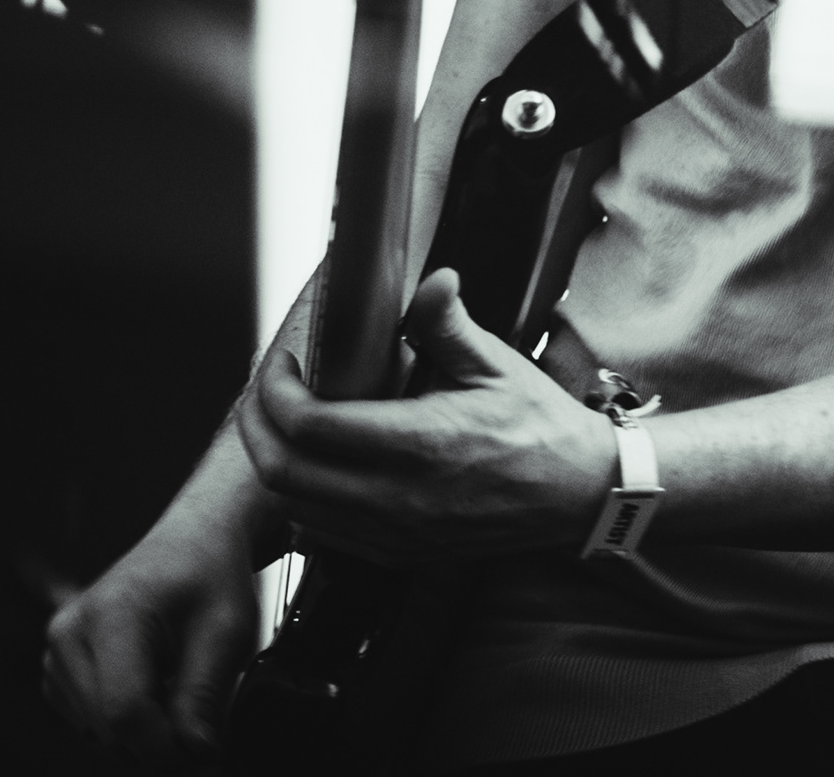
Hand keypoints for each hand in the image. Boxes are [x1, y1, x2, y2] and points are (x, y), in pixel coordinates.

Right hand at [43, 507, 265, 762]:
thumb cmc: (210, 571)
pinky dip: (124, 718)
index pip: (125, 709)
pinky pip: (89, 721)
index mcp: (113, 612)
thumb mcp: (227, 627)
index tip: (201, 758)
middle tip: (201, 728)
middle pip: (108, 726)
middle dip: (159, 741)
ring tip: (178, 685)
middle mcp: (71, 631)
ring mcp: (58, 650)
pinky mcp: (58, 668)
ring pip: (97, 730)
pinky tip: (153, 684)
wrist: (193, 538)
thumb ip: (205, 693)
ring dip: (143, 729)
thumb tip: (194, 755)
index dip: (165, 747)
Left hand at [239, 268, 615, 566]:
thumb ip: (448, 326)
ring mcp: (393, 532)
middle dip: (257, 428)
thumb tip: (432, 280)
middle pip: (283, 472)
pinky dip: (301, 501)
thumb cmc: (539, 426)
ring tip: (285, 425)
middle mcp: (396, 496)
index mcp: (418, 443)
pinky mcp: (397, 553)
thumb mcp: (497, 367)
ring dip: (275, 465)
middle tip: (265, 393)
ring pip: (293, 508)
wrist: (576, 493)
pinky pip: (321, 536)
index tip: (282, 365)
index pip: (310, 425)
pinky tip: (317, 468)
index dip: (277, 392)